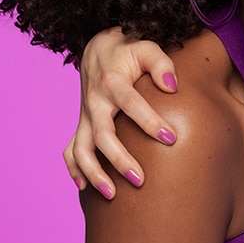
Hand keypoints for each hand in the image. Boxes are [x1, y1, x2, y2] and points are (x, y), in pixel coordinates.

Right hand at [65, 27, 177, 197]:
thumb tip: (172, 86)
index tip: (172, 138)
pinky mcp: (82, 125)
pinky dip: (75, 169)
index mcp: (112, 81)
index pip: (131, 104)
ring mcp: (85, 116)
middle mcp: (95, 102)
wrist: (99, 50)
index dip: (150, 121)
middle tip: (140, 180)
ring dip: (94, 173)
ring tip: (112, 195)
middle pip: (103, 135)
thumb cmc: (130, 50)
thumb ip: (162, 64)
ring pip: (82, 149)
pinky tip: (86, 188)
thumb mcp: (147, 47)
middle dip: (119, 159)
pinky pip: (71, 151)